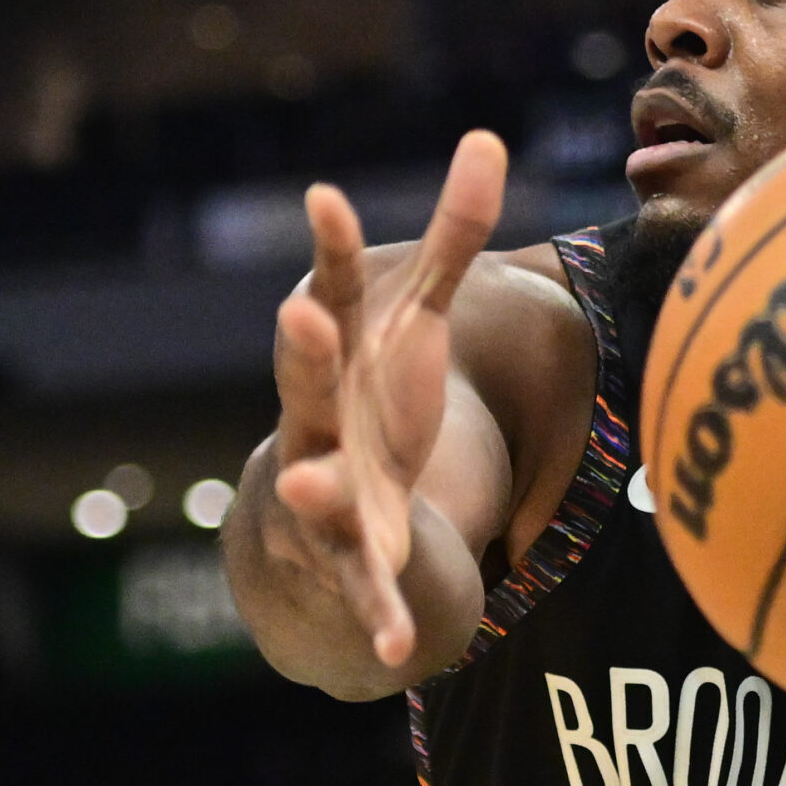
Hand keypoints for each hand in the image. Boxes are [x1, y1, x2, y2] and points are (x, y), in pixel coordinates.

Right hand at [264, 131, 506, 667]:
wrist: (318, 514)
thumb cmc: (372, 397)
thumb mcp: (415, 320)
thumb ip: (451, 236)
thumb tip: (486, 137)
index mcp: (337, 359)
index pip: (329, 293)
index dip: (326, 249)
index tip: (324, 198)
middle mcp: (318, 421)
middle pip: (306, 383)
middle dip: (303, 351)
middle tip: (300, 312)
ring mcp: (328, 493)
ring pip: (319, 491)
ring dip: (320, 487)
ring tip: (316, 486)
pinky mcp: (353, 564)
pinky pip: (368, 592)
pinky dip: (384, 616)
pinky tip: (402, 648)